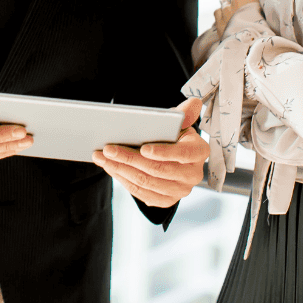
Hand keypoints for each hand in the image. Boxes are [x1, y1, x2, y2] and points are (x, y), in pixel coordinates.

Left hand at [91, 97, 205, 207]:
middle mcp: (193, 175)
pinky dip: (123, 180)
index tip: (143, 148)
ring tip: (102, 157)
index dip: (163, 153)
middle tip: (108, 149)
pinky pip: (142, 193)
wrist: (174, 155)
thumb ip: (185, 113)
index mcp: (199, 152)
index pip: (183, 154)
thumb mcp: (180, 122)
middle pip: (158, 169)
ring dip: (121, 170)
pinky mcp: (166, 200)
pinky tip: (110, 168)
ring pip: (146, 182)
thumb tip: (193, 102)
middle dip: (129, 158)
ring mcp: (180, 190)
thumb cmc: (175, 135)